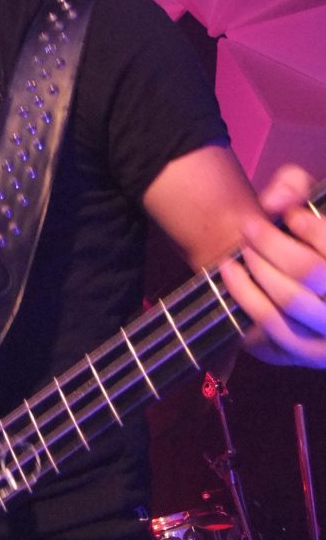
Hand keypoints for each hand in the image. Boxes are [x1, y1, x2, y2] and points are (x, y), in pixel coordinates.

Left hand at [220, 165, 325, 366]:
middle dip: (272, 244)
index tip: (288, 216)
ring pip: (292, 303)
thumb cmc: (303, 236)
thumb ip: (293, 184)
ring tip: (242, 249)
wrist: (292, 277)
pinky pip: (275, 331)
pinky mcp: (306, 354)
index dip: (310, 226)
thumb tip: (274, 202)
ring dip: (258, 269)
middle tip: (250, 228)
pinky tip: (230, 273)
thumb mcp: (308, 199)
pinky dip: (246, 297)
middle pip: (310, 272)